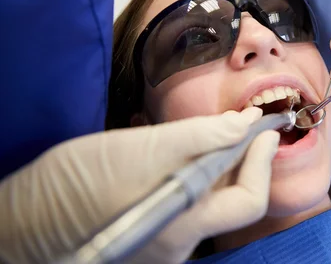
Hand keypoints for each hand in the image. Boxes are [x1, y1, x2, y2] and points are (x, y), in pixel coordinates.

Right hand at [0, 107, 279, 263]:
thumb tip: (242, 125)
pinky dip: (197, 175)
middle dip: (245, 161)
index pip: (248, 199)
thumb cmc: (77, 183)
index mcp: (183, 226)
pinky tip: (185, 154)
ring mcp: (165, 244)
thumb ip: (199, 137)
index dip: (262, 159)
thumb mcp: (142, 149)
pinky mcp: (152, 235)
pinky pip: (190, 204)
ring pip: (211, 200)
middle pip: (233, 201)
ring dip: (220, 165)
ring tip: (215, 134)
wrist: (24, 219)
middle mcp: (180, 244)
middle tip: (246, 127)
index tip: (265, 126)